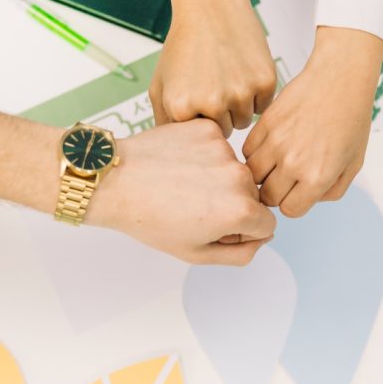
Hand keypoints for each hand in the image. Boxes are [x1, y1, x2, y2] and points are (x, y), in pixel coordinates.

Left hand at [89, 120, 275, 264]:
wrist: (115, 181)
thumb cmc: (150, 220)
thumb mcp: (196, 253)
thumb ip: (239, 254)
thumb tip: (260, 238)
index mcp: (240, 210)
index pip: (267, 224)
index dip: (244, 232)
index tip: (217, 228)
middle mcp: (240, 176)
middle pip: (253, 196)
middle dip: (233, 204)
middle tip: (194, 208)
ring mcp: (225, 149)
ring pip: (236, 170)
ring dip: (219, 179)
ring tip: (183, 185)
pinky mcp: (208, 129)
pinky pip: (219, 147)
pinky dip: (205, 156)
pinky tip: (180, 165)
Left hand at [150, 0, 276, 135]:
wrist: (210, 6)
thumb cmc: (184, 45)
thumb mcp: (161, 86)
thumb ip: (165, 124)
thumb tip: (177, 154)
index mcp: (182, 108)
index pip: (196, 138)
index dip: (198, 119)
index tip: (196, 97)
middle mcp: (211, 104)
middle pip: (222, 132)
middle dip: (219, 115)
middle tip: (213, 84)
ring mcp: (240, 93)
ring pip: (243, 121)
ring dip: (237, 106)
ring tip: (226, 77)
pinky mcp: (264, 82)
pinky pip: (262, 106)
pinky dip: (256, 94)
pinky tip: (242, 71)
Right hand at [243, 27, 382, 217]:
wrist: (340, 80)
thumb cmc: (351, 120)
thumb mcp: (353, 164)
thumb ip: (332, 191)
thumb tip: (306, 200)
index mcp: (318, 177)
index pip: (290, 210)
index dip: (294, 203)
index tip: (297, 193)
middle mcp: (294, 164)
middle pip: (267, 197)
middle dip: (276, 192)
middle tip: (285, 180)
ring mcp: (276, 143)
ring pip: (252, 175)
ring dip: (262, 174)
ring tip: (275, 163)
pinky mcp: (264, 124)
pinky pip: (247, 151)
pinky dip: (255, 153)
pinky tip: (270, 146)